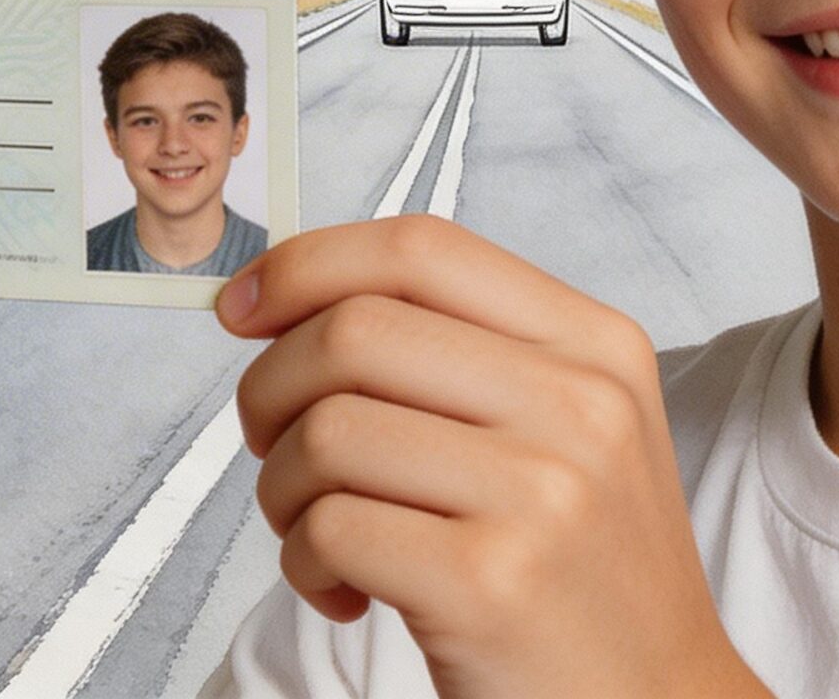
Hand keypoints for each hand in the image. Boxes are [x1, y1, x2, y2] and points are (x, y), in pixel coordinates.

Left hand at [218, 214, 766, 698]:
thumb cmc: (583, 572)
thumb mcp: (571, 429)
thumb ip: (461, 352)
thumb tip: (288, 296)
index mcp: (594, 345)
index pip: (421, 247)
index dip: (309, 264)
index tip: (244, 307)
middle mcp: (580, 403)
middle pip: (355, 329)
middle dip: (270, 387)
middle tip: (273, 446)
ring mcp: (542, 493)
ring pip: (327, 430)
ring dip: (283, 489)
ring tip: (321, 532)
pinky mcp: (491, 584)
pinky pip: (331, 528)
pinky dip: (304, 561)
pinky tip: (345, 591)